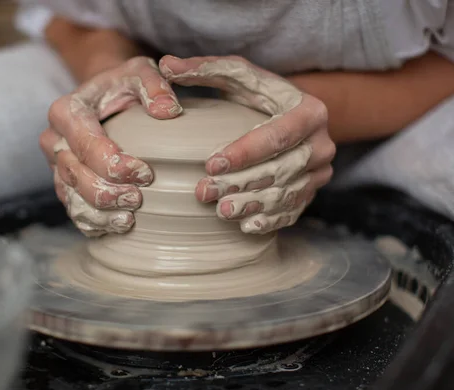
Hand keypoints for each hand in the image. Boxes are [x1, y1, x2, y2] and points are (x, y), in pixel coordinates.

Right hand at [40, 56, 181, 236]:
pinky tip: (115, 226)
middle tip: (137, 199)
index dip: (115, 166)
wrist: (102, 98)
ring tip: (128, 219)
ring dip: (99, 214)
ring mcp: (56, 165)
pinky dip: (92, 222)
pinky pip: (72, 210)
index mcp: (66, 111)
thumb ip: (154, 85)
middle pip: (75, 176)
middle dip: (106, 193)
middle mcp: (54, 140)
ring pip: (71, 198)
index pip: (87, 145)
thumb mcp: (139, 72)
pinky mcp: (63, 183)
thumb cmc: (122, 85)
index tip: (147, 174)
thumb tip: (168, 110)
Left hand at [160, 55, 335, 233]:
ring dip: (251, 205)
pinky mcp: (311, 192)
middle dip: (241, 183)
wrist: (291, 116)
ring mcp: (320, 172)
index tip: (211, 164)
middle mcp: (322, 144)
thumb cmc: (259, 94)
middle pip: (281, 169)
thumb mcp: (237, 76)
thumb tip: (166, 65)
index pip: (278, 135)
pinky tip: (246, 226)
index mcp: (309, 111)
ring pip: (286, 194)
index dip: (245, 152)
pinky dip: (270, 220)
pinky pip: (293, 211)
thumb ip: (204, 70)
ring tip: (221, 211)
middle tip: (205, 191)